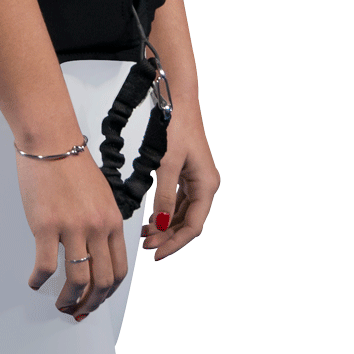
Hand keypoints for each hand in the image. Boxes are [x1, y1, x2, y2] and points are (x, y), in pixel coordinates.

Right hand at [17, 145, 128, 319]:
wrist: (51, 141)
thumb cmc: (72, 165)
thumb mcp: (101, 196)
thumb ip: (102, 224)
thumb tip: (94, 252)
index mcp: (112, 221)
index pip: (119, 269)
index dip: (109, 292)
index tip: (98, 300)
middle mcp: (97, 227)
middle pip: (101, 281)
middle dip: (91, 303)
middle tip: (79, 309)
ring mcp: (72, 227)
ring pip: (77, 280)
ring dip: (68, 299)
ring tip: (59, 303)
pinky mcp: (46, 225)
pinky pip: (46, 266)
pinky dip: (40, 281)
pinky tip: (35, 281)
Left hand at [140, 94, 219, 259]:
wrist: (177, 99)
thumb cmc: (175, 126)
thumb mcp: (167, 164)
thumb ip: (164, 196)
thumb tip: (161, 225)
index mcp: (207, 185)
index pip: (193, 226)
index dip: (175, 243)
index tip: (156, 254)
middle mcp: (206, 184)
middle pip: (189, 222)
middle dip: (168, 236)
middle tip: (146, 246)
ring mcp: (197, 178)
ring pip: (183, 212)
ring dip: (166, 225)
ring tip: (145, 235)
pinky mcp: (188, 172)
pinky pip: (179, 199)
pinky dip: (166, 210)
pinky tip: (151, 217)